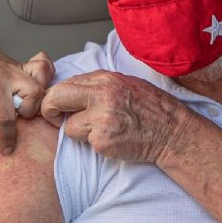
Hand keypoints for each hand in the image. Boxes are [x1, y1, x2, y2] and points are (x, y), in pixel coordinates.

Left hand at [0, 43, 53, 154]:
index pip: (6, 116)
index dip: (7, 137)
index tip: (7, 148)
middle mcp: (10, 75)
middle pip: (33, 95)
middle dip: (27, 112)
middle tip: (16, 116)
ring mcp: (19, 68)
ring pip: (41, 82)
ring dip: (36, 98)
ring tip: (25, 104)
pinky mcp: (24, 65)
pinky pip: (43, 65)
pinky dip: (44, 76)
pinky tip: (37, 86)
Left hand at [40, 70, 188, 163]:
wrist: (172, 132)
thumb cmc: (150, 107)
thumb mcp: (124, 83)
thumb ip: (97, 84)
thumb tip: (69, 87)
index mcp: (106, 79)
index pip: (66, 83)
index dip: (58, 95)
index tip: (58, 103)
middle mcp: (102, 96)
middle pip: (56, 97)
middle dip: (50, 108)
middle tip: (54, 116)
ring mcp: (102, 119)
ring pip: (68, 126)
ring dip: (79, 131)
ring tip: (101, 129)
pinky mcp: (103, 141)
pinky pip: (86, 142)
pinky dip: (95, 143)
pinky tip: (113, 139)